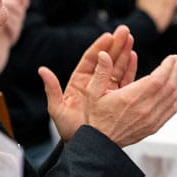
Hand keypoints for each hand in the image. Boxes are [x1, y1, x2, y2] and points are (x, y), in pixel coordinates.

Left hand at [40, 25, 136, 140]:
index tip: (108, 36)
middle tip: (124, 30)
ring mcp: (105, 90)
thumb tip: (42, 70)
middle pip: (105, 60)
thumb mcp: (57, 109)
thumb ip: (52, 89)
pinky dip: (129, 68)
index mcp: (78, 83)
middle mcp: (92, 84)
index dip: (99, 47)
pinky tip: (134, 56)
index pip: (90, 60)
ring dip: (124, 52)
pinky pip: (124, 80)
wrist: (84, 146)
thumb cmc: (69, 130)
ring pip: (116, 67)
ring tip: (131, 38)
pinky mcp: (116, 97)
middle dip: (115, 45)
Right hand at [83, 53, 176, 146]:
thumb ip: (101, 72)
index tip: (171, 58)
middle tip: (176, 60)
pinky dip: (175, 98)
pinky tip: (173, 91)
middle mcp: (144, 109)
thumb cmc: (97, 118)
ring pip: (172, 98)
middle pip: (169, 86)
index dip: (167, 66)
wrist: (102, 141)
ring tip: (176, 72)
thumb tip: (104, 54)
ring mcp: (151, 119)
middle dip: (175, 71)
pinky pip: (171, 110)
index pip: (158, 79)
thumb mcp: (93, 92)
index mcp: (130, 98)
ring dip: (176, 83)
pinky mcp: (154, 126)